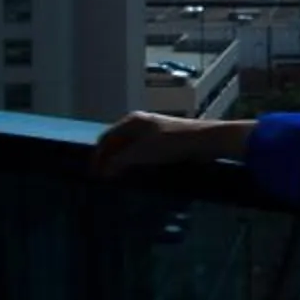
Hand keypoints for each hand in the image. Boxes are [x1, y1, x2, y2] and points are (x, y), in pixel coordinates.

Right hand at [90, 111, 232, 177]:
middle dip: (108, 159)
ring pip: (130, 148)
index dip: (98, 156)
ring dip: (122, 162)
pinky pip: (143, 151)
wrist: (205, 140)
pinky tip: (136, 172)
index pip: (106, 138)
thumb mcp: (141, 152)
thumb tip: (103, 172)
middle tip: (103, 178)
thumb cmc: (172, 143)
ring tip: (117, 177)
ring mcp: (153, 131)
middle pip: (117, 142)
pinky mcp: (165, 141)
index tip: (93, 174)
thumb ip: (119, 161)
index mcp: (132, 121)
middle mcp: (140, 123)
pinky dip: (135, 161)